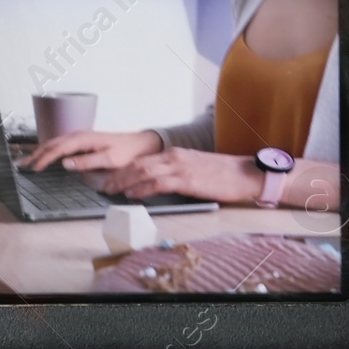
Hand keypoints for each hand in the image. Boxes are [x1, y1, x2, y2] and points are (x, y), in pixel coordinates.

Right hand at [24, 129, 162, 171]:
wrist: (138, 144)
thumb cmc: (126, 153)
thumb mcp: (109, 160)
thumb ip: (87, 162)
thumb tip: (65, 163)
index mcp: (83, 139)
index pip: (58, 148)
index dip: (44, 158)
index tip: (34, 168)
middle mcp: (79, 135)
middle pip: (52, 143)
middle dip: (37, 154)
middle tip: (23, 166)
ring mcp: (80, 137)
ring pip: (55, 143)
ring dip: (41, 152)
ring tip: (28, 162)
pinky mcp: (82, 141)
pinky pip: (61, 145)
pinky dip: (49, 150)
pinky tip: (45, 157)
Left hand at [101, 148, 264, 203]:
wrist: (245, 174)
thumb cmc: (223, 175)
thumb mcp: (195, 169)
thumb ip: (176, 174)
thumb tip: (158, 185)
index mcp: (175, 154)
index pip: (143, 160)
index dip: (124, 169)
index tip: (110, 178)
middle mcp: (174, 157)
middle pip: (138, 164)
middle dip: (118, 175)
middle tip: (103, 186)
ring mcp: (180, 167)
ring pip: (144, 172)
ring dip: (124, 182)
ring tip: (111, 191)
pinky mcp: (187, 180)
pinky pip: (158, 183)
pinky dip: (142, 188)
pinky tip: (132, 194)